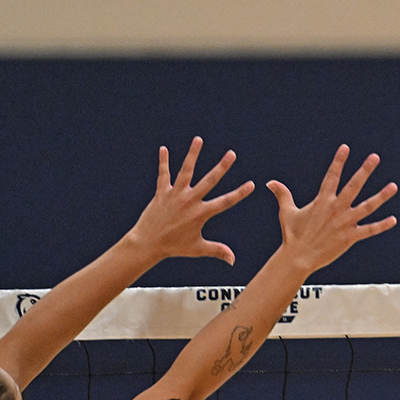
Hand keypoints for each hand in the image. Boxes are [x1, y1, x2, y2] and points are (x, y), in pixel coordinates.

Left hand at [127, 137, 254, 263]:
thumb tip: (233, 260)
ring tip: (198, 139)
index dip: (239, 193)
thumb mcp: (198, 249)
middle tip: (231, 154)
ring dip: (192, 154)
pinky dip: (164, 162)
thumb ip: (217, 251)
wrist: (148, 243)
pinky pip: (163, 174)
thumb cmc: (174, 247)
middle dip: (222, 167)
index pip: (225, 202)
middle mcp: (190, 201)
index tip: (251, 184)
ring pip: (186, 170)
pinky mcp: (161, 192)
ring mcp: (175, 194)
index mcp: (201, 213)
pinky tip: (163, 149)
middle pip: (209, 180)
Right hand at [267, 145, 397, 275]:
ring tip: (393, 186)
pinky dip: (381, 226)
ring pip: (367, 206)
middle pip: (353, 186)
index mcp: (322, 201)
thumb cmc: (292, 235)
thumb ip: (283, 195)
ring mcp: (345, 222)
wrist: (298, 257)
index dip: (338, 161)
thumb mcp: (287, 212)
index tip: (346, 148)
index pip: (332, 176)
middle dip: (364, 170)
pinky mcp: (350, 237)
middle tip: (375, 157)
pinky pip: (369, 230)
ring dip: (381, 196)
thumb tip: (270, 183)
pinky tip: (393, 220)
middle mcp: (336, 209)